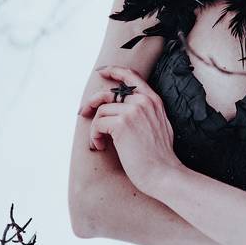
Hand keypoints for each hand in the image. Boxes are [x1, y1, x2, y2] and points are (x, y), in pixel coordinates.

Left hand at [82, 65, 184, 197]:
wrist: (164, 173)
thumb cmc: (160, 157)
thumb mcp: (160, 126)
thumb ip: (146, 112)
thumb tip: (124, 111)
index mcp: (153, 100)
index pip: (132, 76)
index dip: (114, 71)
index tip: (102, 72)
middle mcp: (143, 101)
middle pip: (108, 93)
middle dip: (92, 103)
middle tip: (82, 112)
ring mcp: (133, 111)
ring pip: (101, 111)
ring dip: (95, 128)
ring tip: (99, 142)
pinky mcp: (121, 123)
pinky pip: (97, 124)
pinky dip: (95, 136)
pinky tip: (101, 146)